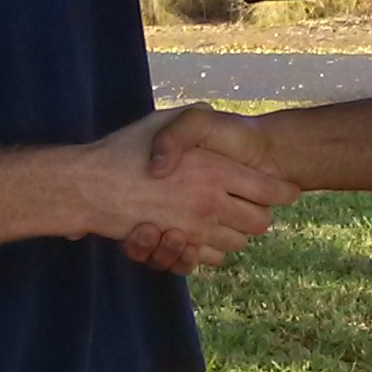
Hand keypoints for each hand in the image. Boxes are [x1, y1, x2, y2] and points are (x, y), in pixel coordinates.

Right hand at [75, 110, 297, 273]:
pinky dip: (206, 251)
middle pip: (260, 223)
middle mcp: (211, 204)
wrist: (86, 186)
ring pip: (237, 244)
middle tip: (245, 203)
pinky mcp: (177, 249)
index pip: (272, 191)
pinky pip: (208, 258)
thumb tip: (212, 112)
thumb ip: (195, 117)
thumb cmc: (124, 149)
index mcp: (216, 171)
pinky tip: (193, 234)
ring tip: (215, 217)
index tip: (284, 191)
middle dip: (258, 215)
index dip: (282, 192)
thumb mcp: (164, 119)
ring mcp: (195, 231)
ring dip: (231, 234)